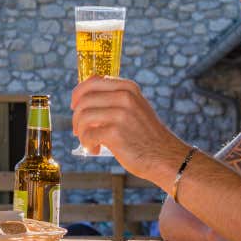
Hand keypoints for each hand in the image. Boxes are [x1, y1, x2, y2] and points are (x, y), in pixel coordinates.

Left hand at [70, 76, 189, 186]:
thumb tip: (82, 96)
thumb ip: (114, 99)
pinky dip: (87, 144)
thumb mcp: (135, 108)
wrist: (166, 158)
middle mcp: (125, 97)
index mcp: (128, 88)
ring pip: (83, 117)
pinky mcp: (115, 132)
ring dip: (81, 132)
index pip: (93, 81)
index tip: (74, 106)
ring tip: (89, 142)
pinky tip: (95, 150)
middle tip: (78, 130)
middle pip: (84, 100)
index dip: (78, 93)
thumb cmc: (146, 136)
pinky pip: (88, 134)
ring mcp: (120, 114)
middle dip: (77, 117)